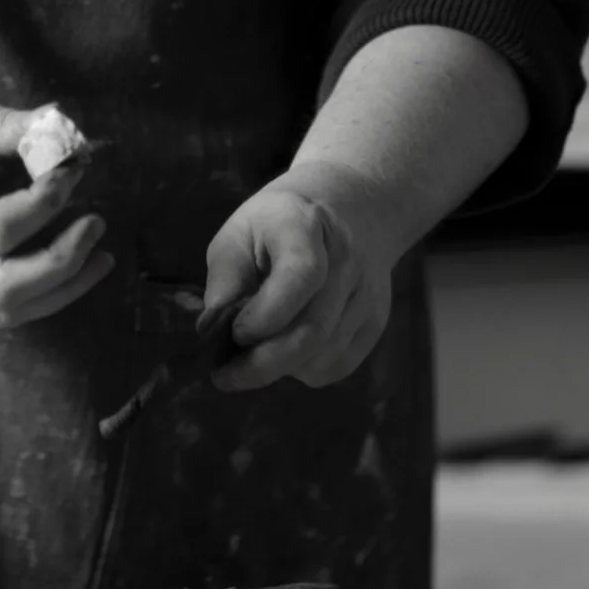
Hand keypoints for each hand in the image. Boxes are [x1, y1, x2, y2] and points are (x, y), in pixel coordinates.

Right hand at [0, 84, 110, 330]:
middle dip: (62, 260)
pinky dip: (40, 296)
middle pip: (3, 287)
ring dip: (61, 288)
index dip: (44, 202)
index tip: (70, 167)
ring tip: (98, 253)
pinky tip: (70, 268)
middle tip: (96, 220)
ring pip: (2, 310)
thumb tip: (57, 128)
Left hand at [199, 171, 395, 391]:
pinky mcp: (376, 320)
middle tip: (227, 377)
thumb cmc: (276, 228)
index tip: (235, 332)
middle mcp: (346, 257)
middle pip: (314, 328)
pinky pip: (338, 365)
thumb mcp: (239, 234)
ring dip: (282, 368)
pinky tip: (287, 351)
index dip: (267, 315)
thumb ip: (225, 278)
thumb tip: (211, 330)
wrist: (346, 211)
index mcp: (304, 223)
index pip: (302, 275)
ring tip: (254, 357)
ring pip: (324, 355)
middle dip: (265, 364)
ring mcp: (367, 291)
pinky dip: (305, 370)